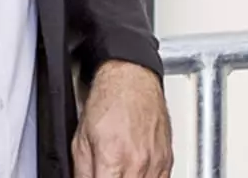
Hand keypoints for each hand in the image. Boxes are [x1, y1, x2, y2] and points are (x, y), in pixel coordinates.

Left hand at [72, 60, 172, 177]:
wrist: (132, 79)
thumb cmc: (108, 101)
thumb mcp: (81, 140)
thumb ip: (82, 173)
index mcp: (113, 159)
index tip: (98, 176)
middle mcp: (138, 163)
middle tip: (107, 173)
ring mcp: (156, 163)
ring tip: (120, 172)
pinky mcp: (167, 159)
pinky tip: (134, 173)